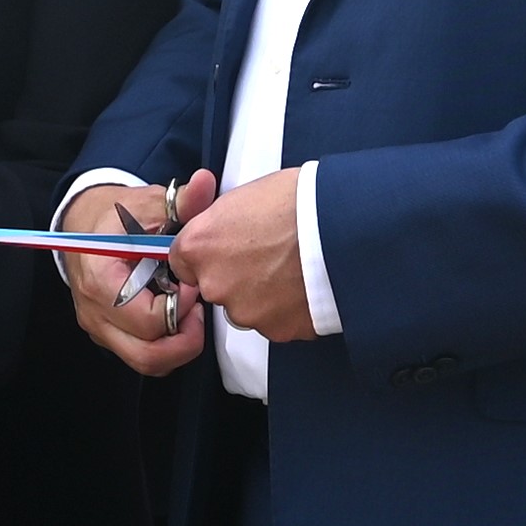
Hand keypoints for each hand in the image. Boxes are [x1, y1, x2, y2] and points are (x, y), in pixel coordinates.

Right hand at [60, 177, 208, 377]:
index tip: (191, 283)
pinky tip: (178, 318)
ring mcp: (101, 327)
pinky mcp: (110, 335)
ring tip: (190, 314)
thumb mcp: (149, 203)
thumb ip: (181, 200)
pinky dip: (168, 346)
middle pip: (146, 354)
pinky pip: (143, 357)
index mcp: (100, 278)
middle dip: (184, 339)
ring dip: (178, 346)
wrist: (86, 225)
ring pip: (146, 362)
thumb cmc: (117, 217)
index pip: (145, 318)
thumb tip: (206, 183)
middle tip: (199, 308)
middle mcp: (95, 311)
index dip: (178, 306)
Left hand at [172, 166, 317, 344]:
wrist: (343, 227)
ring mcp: (245, 311)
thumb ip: (220, 221)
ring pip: (246, 307)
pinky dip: (288, 309)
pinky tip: (304, 285)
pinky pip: (276, 322)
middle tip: (269, 255)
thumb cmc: (300, 202)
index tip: (225, 251)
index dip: (208, 254)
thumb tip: (220, 230)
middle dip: (237, 275)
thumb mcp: (244, 195)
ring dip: (263, 294)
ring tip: (292, 269)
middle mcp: (215, 284)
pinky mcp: (276, 330)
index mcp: (199, 245)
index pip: (182, 261)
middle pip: (216, 287)